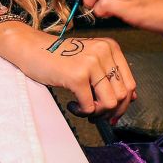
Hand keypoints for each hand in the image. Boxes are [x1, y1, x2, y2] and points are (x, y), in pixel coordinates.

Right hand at [17, 32, 136, 121]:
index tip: (113, 114)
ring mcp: (91, 63)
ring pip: (109, 103)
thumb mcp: (89, 60)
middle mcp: (104, 52)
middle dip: (109, 112)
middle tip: (95, 115)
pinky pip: (89, 107)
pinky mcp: (77, 76)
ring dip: (96, 113)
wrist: (31, 49)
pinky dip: (81, 112)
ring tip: (83, 108)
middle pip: (122, 95)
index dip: (123, 104)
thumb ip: (110, 75)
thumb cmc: (58, 57)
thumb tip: (131, 98)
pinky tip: (72, 104)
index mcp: (110, 47)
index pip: (130, 83)